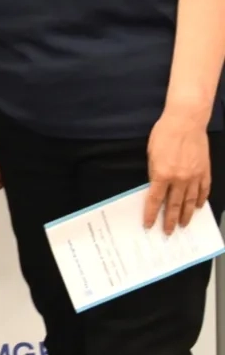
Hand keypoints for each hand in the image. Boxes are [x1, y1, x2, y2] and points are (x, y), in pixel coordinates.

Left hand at [146, 111, 211, 233]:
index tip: (149, 225)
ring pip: (190, 201)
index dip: (151, 214)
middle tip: (168, 232)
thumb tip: (156, 187)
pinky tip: (198, 207)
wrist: (186, 122)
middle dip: (169, 220)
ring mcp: (194, 176)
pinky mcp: (205, 171)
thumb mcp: (151, 154)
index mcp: (162, 174)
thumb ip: (154, 172)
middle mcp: (179, 179)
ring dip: (186, 215)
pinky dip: (201, 200)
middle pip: (174, 205)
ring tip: (183, 225)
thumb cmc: (164, 134)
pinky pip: (203, 190)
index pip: (155, 200)